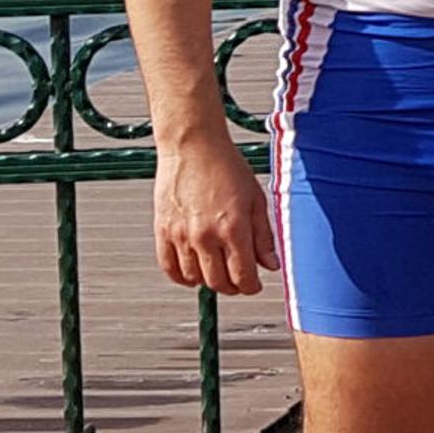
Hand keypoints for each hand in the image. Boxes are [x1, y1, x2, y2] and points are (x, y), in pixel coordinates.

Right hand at [152, 137, 274, 296]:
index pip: (243, 277)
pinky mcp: (163, 231)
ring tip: (217, 269)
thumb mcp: (256, 199)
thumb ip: (263, 236)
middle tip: (238, 279)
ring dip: (208, 281)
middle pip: (219, 282)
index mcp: (233, 228)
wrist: (193, 146)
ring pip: (195, 279)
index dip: (251, 286)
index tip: (254, 283)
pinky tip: (193, 272)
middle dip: (233, 286)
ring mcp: (181, 235)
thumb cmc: (225, 166)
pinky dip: (181, 277)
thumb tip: (271, 264)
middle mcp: (206, 235)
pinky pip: (169, 268)